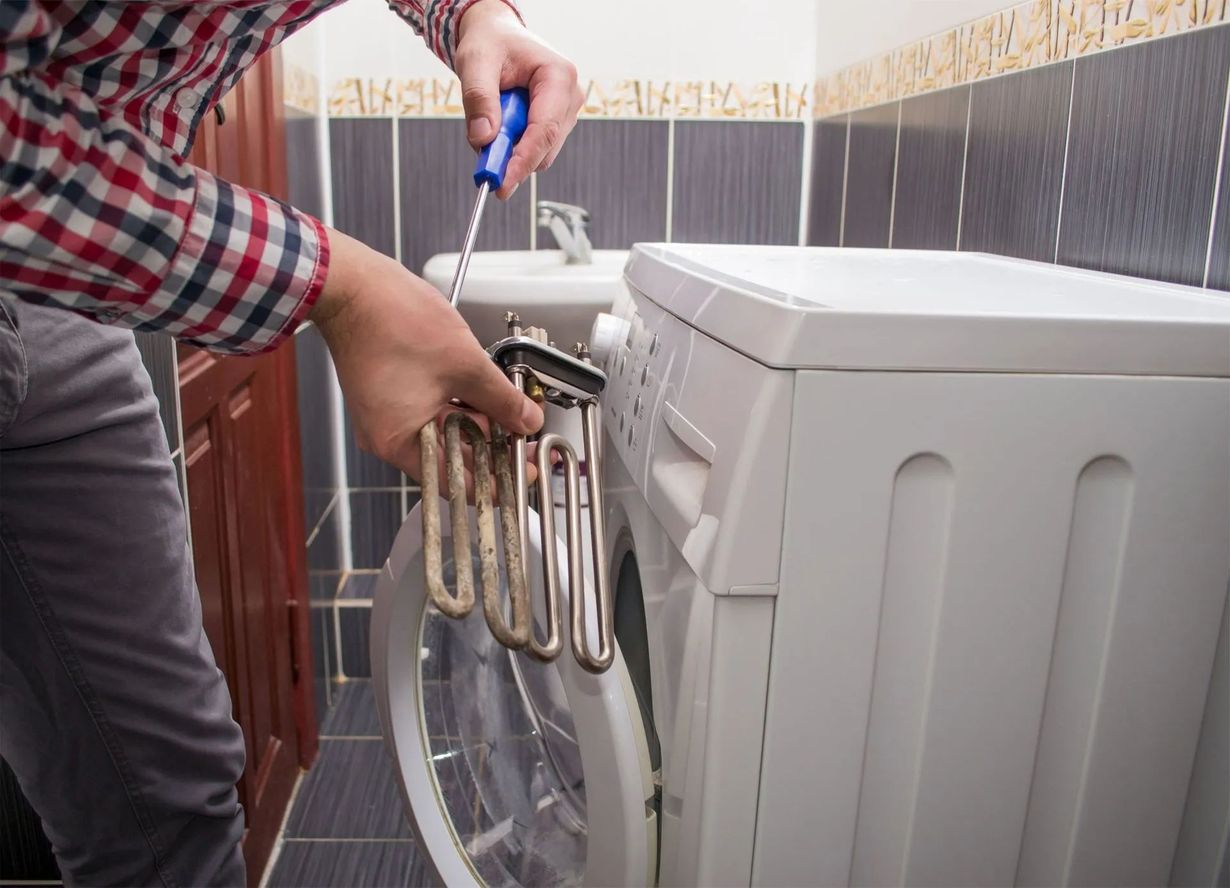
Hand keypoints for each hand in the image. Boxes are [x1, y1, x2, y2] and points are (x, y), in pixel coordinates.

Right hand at [309, 228, 543, 493]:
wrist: (354, 285)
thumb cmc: (393, 320)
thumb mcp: (465, 364)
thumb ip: (503, 400)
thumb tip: (528, 421)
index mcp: (400, 442)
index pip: (456, 484)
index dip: (496, 482)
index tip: (525, 472)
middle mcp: (389, 436)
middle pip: (452, 458)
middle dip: (493, 446)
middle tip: (527, 435)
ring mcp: (388, 415)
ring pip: (445, 432)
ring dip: (479, 422)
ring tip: (513, 408)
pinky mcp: (390, 394)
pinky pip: (432, 411)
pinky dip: (459, 406)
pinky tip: (486, 393)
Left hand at [454, 0, 583, 197]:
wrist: (497, 37)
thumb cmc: (491, 43)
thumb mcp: (475, 62)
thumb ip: (479, 99)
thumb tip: (483, 139)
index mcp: (559, 76)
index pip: (545, 130)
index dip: (523, 160)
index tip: (502, 183)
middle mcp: (570, 96)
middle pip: (544, 147)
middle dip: (512, 159)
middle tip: (481, 162)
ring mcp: (566, 113)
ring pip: (540, 153)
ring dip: (510, 150)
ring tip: (489, 122)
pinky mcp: (557, 124)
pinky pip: (535, 149)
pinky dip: (513, 147)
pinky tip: (500, 126)